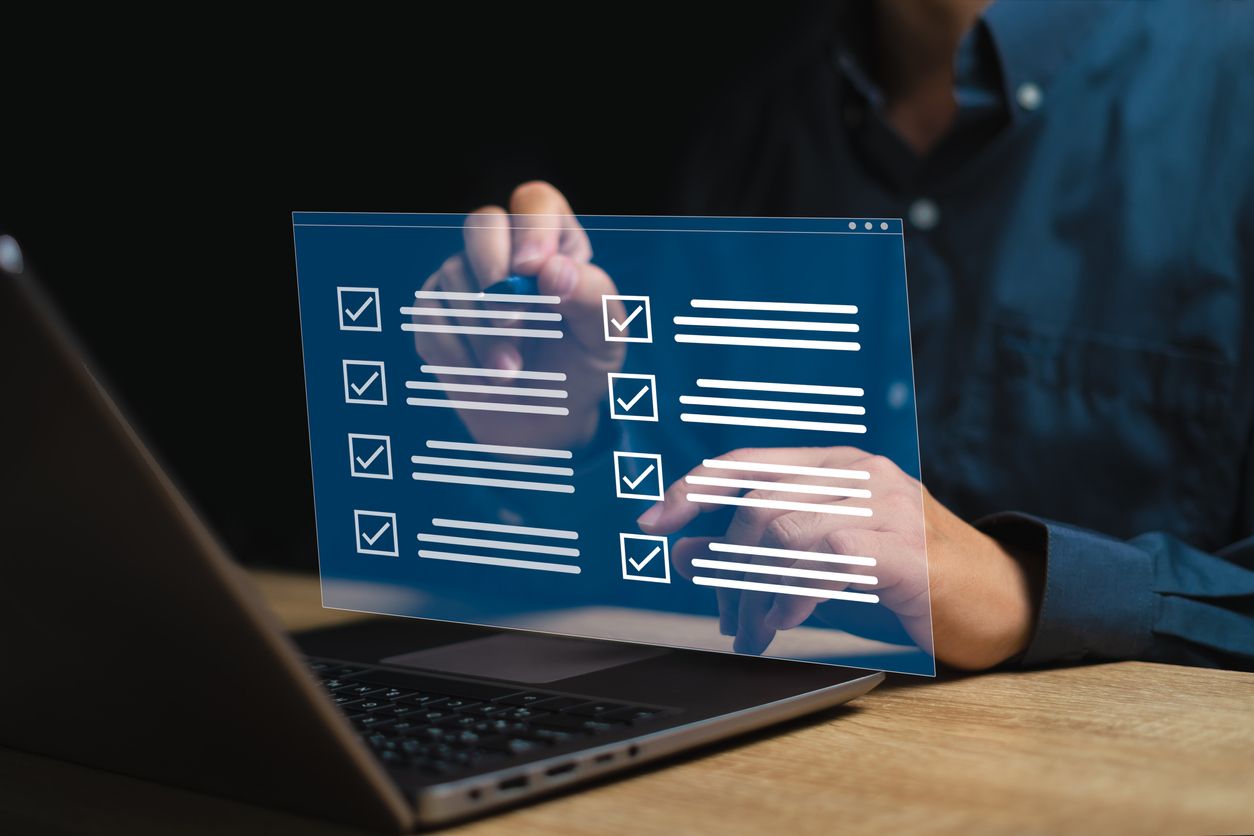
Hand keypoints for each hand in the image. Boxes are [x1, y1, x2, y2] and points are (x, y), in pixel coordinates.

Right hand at [411, 182, 626, 450]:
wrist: (542, 424)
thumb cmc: (580, 370)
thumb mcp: (606, 338)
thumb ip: (592, 297)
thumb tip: (552, 270)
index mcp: (555, 245)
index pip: (535, 202)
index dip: (530, 227)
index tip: (533, 271)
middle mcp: (505, 252)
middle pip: (481, 224)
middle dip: (491, 271)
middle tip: (512, 321)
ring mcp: (464, 278)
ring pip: (452, 278)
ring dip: (481, 333)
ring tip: (510, 374)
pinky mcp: (434, 312)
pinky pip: (428, 318)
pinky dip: (456, 355)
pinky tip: (483, 380)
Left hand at [637, 446, 1038, 669]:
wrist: (1002, 599)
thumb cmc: (908, 575)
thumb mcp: (824, 557)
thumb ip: (758, 549)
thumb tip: (684, 553)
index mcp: (836, 465)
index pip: (747, 463)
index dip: (693, 490)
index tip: (652, 523)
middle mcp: (859, 474)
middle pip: (759, 502)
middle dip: (725, 563)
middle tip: (724, 614)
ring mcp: (888, 507)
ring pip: (785, 529)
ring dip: (753, 589)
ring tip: (754, 629)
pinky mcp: (906, 549)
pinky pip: (826, 560)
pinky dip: (791, 597)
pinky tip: (785, 624)